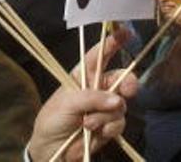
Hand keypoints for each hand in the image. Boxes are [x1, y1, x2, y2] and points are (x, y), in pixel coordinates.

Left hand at [28, 28, 138, 160]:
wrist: (52, 149)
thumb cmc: (53, 119)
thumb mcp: (67, 103)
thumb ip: (92, 98)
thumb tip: (118, 101)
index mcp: (83, 75)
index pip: (100, 55)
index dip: (112, 43)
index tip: (125, 32)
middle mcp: (97, 88)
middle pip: (122, 79)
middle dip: (128, 83)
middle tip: (126, 91)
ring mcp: (104, 107)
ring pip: (121, 104)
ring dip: (105, 115)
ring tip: (87, 123)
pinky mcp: (109, 126)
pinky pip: (119, 123)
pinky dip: (109, 127)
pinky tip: (95, 132)